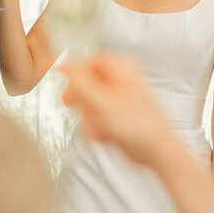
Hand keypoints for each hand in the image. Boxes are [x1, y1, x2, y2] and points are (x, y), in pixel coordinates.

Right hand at [58, 54, 174, 168]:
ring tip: (98, 127)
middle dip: (80, 100)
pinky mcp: (117, 115)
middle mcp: (121, 80)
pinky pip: (96, 116)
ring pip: (88, 102)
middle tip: (71, 105)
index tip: (57, 79)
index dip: (71, 72)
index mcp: (121, 68)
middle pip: (85, 83)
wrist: (156, 151)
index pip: (86, 61)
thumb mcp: (101, 100)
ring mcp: (118, 98)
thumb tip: (59, 63)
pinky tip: (105, 135)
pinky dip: (96, 126)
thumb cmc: (137, 125)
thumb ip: (77, 81)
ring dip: (88, 117)